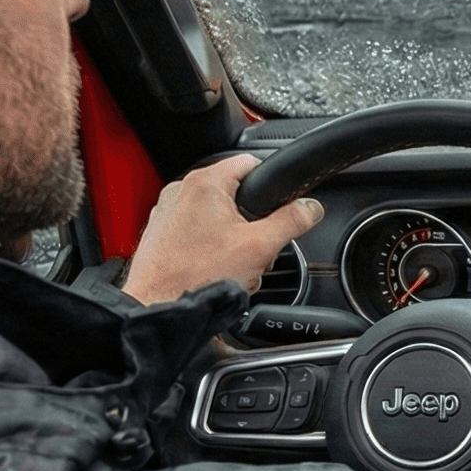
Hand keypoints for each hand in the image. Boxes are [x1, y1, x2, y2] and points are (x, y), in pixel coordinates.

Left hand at [119, 154, 323, 306]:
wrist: (159, 307)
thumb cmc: (196, 276)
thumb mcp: (260, 247)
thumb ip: (291, 221)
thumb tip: (310, 208)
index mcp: (204, 183)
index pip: (251, 163)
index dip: (272, 184)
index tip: (281, 206)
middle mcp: (181, 191)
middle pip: (235, 193)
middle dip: (253, 221)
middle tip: (255, 247)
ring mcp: (168, 212)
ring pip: (216, 215)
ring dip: (233, 237)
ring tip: (233, 264)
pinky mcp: (162, 233)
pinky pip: (197, 231)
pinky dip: (211, 247)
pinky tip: (215, 268)